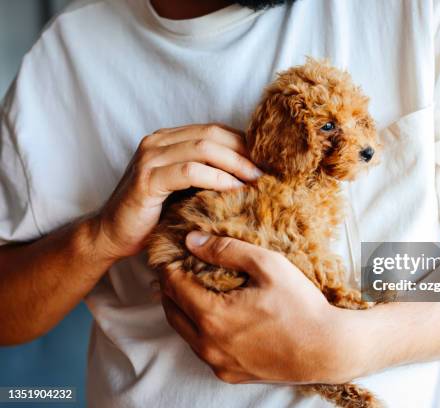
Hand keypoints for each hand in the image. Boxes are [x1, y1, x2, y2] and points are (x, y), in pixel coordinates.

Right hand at [90, 124, 262, 261]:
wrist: (111, 235)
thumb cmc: (153, 216)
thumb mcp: (185, 190)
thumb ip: (208, 176)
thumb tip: (251, 175)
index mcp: (168, 139)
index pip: (214, 130)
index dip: (243, 142)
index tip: (267, 161)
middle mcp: (157, 142)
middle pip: (212, 134)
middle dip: (244, 151)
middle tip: (267, 171)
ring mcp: (150, 157)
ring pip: (203, 148)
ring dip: (235, 164)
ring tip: (255, 180)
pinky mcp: (147, 178)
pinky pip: (190, 172)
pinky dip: (216, 178)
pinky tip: (233, 190)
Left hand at [160, 233, 361, 384]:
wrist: (327, 349)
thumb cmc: (301, 306)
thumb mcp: (267, 265)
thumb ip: (227, 250)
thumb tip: (192, 240)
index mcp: (212, 315)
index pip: (173, 286)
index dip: (169, 266)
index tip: (173, 253)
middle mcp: (208, 345)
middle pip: (172, 311)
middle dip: (170, 288)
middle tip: (179, 269)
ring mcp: (218, 363)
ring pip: (185, 332)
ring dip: (184, 309)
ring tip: (194, 289)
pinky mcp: (230, 373)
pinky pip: (203, 349)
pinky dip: (200, 330)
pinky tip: (216, 316)